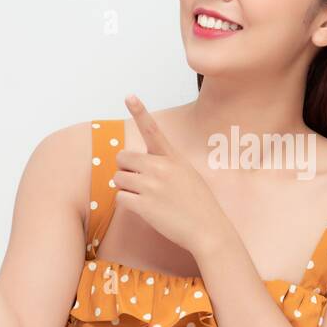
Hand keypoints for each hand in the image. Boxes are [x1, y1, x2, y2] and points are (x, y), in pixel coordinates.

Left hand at [113, 94, 231, 255]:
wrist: (209, 230)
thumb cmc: (199, 205)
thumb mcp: (188, 175)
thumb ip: (165, 165)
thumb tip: (139, 165)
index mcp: (173, 158)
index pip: (153, 130)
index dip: (140, 111)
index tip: (129, 96)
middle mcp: (161, 167)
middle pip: (122, 158)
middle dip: (125, 170)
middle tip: (139, 182)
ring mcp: (151, 186)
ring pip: (118, 178)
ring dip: (125, 188)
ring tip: (145, 198)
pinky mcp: (143, 204)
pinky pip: (120, 197)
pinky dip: (127, 204)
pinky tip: (145, 210)